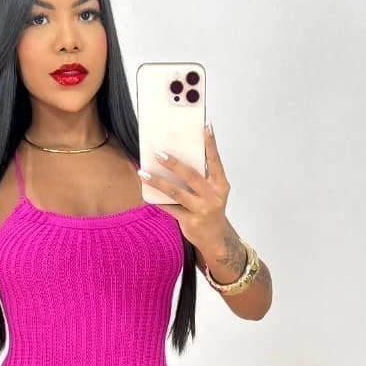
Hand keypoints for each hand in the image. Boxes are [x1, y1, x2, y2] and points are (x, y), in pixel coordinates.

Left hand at [140, 124, 230, 249]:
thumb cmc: (211, 209)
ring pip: (176, 192)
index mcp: (220, 185)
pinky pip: (170, 208)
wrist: (215, 238)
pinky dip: (157, 200)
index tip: (206, 127)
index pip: (215, 161)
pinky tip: (146, 193)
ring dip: (158, 182)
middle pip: (191, 176)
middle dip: (174, 164)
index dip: (211, 144)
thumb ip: (202, 176)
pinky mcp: (190, 222)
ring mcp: (201, 210)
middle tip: (159, 153)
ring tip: (144, 173)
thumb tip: (178, 158)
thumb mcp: (213, 191)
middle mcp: (212, 196)